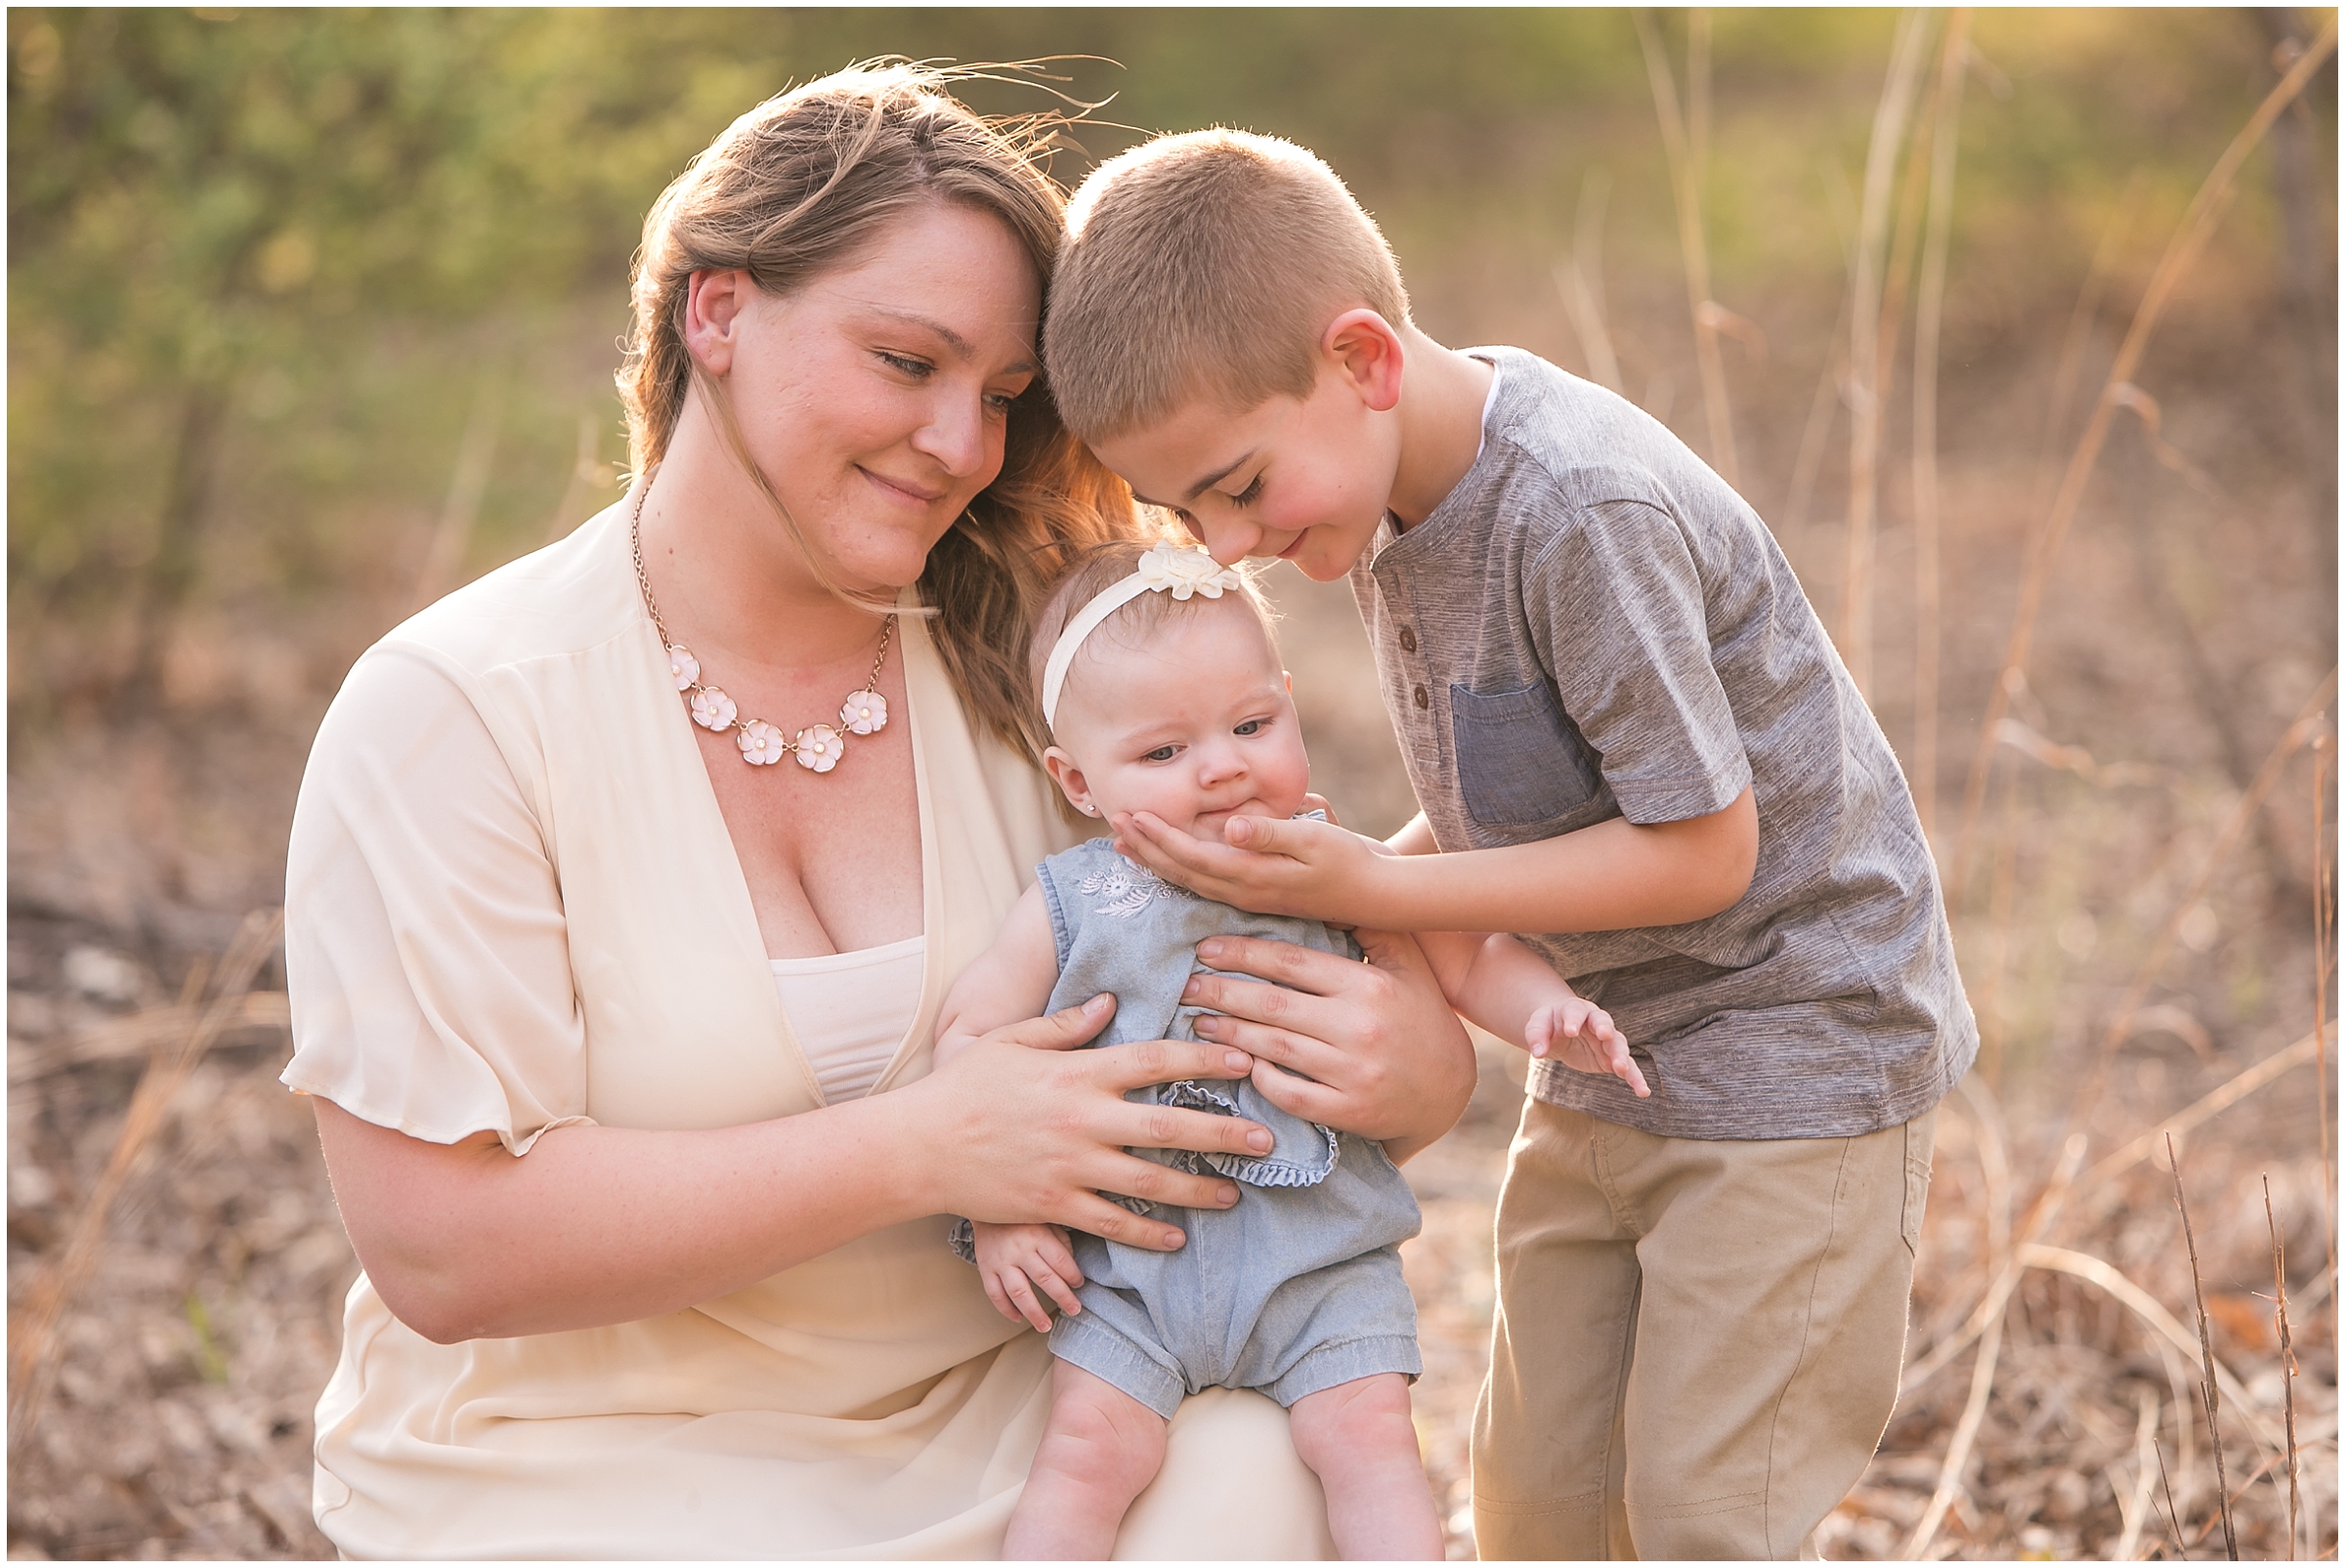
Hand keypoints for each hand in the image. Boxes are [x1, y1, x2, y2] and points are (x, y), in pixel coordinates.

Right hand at [915, 993, 1274, 1251]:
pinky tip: (1177, 1237)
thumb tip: (1111, 1001)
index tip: (1243, 1062)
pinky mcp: (1055, 1207)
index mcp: (1077, 1073)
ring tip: (1236, 1193)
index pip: (1154, 1062)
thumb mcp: (1013, 1041)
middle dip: (1223, 1134)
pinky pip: (1113, 1224)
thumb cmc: (965, 1086)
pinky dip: (1149, 1233)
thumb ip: (1067, 1025)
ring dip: (1199, 1190)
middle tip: (1265, 1139)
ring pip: (1151, 1183)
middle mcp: (1083, 1121)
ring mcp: (1071, 1168)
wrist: (919, 1146)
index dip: (1203, 1062)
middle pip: (1169, 1128)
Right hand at [971, 1221, 1083, 1331]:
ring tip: (1045, 1326)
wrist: (985, 1204)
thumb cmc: (1022, 1217)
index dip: (1073, 1275)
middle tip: (1074, 1309)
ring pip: (1019, 1292)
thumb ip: (1061, 1241)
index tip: (1080, 1284)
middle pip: (1044, 1278)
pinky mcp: (985, 1268)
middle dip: (1062, 1297)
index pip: (1060, 1260)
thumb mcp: (1046, 1219)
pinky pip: (995, 1294)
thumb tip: (1072, 1268)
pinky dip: (1006, 1309)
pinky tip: (1018, 1318)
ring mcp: (1001, 1261)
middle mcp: (1019, 1249)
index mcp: (1038, 1234)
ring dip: (1034, 1313)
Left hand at [1111, 810, 1388, 922]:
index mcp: (1252, 874)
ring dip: (1157, 862)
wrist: (1375, 896)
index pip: (1192, 855)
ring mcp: (1249, 898)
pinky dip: (1180, 871)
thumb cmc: (1348, 861)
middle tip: (1114, 825)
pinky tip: (1170, 864)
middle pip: (1182, 872)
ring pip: (1190, 881)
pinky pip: (1205, 885)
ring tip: (1128, 845)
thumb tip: (1231, 826)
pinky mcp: (1256, 896)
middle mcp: (1243, 891)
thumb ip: (1271, 834)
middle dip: (1146, 849)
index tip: (1131, 815)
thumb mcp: (1314, 841)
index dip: (1159, 837)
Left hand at [1177, 928, 1474, 1161]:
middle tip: (1187, 986)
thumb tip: (1332, 890)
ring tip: (1199, 1022)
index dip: (1243, 954)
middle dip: (1222, 994)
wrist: (1448, 1092)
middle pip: (1273, 1006)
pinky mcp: (1347, 1111)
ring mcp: (1353, 1072)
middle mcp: (1360, 1028)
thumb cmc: (1421, 1018)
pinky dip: (1260, 1078)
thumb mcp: (1408, 967)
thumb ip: (1373, 928)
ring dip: (1228, 1035)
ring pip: (1273, 1048)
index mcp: (1369, 985)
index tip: (1206, 949)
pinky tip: (1238, 1064)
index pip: (1292, 964)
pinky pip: (1289, 1093)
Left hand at [1527, 998, 1649, 1096]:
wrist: (1561, 1032)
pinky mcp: (1612, 1059)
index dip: (1573, 1019)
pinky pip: (1627, 1068)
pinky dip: (1635, 1079)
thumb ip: (1536, 1036)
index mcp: (1576, 1009)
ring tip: (1621, 1068)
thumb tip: (1538, 1052)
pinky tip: (1643, 1091)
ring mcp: (1607, 1040)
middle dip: (1605, 1029)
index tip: (1570, 1030)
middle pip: (1604, 1022)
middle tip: (1605, 1035)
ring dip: (1621, 1055)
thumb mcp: (1537, 1026)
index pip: (1576, 1011)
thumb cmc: (1549, 1025)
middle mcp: (1596, 1021)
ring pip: (1618, 1045)